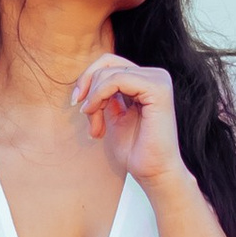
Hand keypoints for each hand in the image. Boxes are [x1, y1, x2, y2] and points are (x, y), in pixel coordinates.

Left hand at [69, 54, 182, 189]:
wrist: (154, 173)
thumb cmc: (135, 151)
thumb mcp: (114, 116)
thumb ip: (106, 95)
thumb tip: (87, 80)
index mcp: (146, 80)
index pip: (110, 64)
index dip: (87, 80)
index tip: (76, 104)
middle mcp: (155, 76)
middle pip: (107, 63)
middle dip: (88, 88)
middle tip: (84, 115)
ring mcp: (159, 80)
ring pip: (109, 72)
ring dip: (93, 99)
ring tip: (96, 127)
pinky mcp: (158, 89)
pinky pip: (116, 80)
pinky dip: (99, 96)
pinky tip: (96, 116)